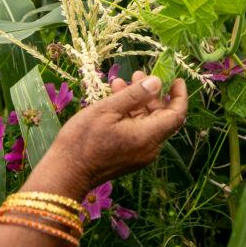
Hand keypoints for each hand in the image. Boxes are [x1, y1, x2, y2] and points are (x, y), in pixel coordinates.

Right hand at [29, 73, 187, 197]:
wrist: (66, 173)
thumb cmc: (83, 139)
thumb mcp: (107, 110)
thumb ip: (135, 95)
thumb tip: (157, 82)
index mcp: (147, 136)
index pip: (176, 114)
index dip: (179, 95)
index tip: (176, 78)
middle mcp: (149, 148)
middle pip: (162, 118)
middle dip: (152, 94)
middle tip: (137, 74)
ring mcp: (140, 155)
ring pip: (147, 124)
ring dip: (138, 103)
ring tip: (120, 83)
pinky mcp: (129, 158)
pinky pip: (138, 133)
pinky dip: (131, 116)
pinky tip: (115, 101)